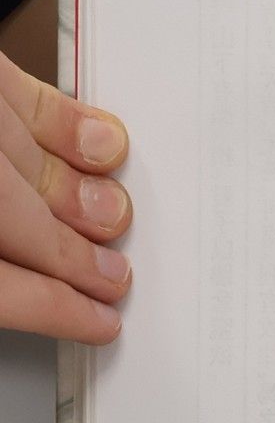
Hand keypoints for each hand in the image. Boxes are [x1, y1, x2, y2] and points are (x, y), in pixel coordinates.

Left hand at [0, 49, 131, 342]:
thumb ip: (1, 271)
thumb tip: (45, 289)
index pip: (2, 290)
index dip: (54, 309)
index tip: (97, 323)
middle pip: (22, 227)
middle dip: (75, 259)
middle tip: (115, 279)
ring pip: (30, 168)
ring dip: (82, 198)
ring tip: (112, 219)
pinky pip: (23, 98)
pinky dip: (67, 123)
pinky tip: (97, 144)